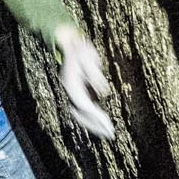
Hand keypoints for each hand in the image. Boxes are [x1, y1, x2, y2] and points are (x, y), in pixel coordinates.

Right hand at [53, 24, 114, 140]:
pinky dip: (91, 117)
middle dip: (95, 125)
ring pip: (80, 115)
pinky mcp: (76, 93)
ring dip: (93, 124)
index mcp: (71, 85)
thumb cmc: (80, 49)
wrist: (68, 44)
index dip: (96, 116)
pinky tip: (102, 121)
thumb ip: (95, 74)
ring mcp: (71, 93)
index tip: (107, 123)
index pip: (84, 106)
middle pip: (81, 115)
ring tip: (107, 131)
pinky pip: (82, 110)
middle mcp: (70, 91)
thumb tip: (104, 92)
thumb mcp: (89, 57)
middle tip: (110, 134)